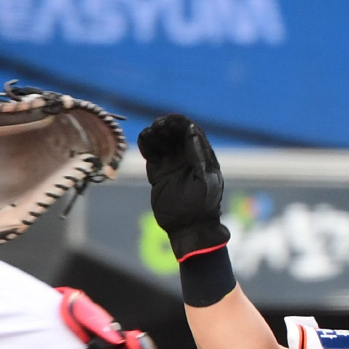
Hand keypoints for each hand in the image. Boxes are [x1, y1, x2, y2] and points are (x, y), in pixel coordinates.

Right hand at [139, 114, 229, 260]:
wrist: (189, 228)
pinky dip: (146, 145)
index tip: (170, 120)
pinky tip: (143, 140)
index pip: (191, 132)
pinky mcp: (158, 173)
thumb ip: (198, 155)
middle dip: (166, 126)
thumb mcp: (205, 179)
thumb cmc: (202, 206)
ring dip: (155, 134)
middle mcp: (187, 158)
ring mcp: (172, 165)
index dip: (180, 123)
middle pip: (175, 134)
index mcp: (202, 157)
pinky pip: (151, 154)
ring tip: (150, 133)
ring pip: (162, 142)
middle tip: (158, 126)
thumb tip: (191, 129)